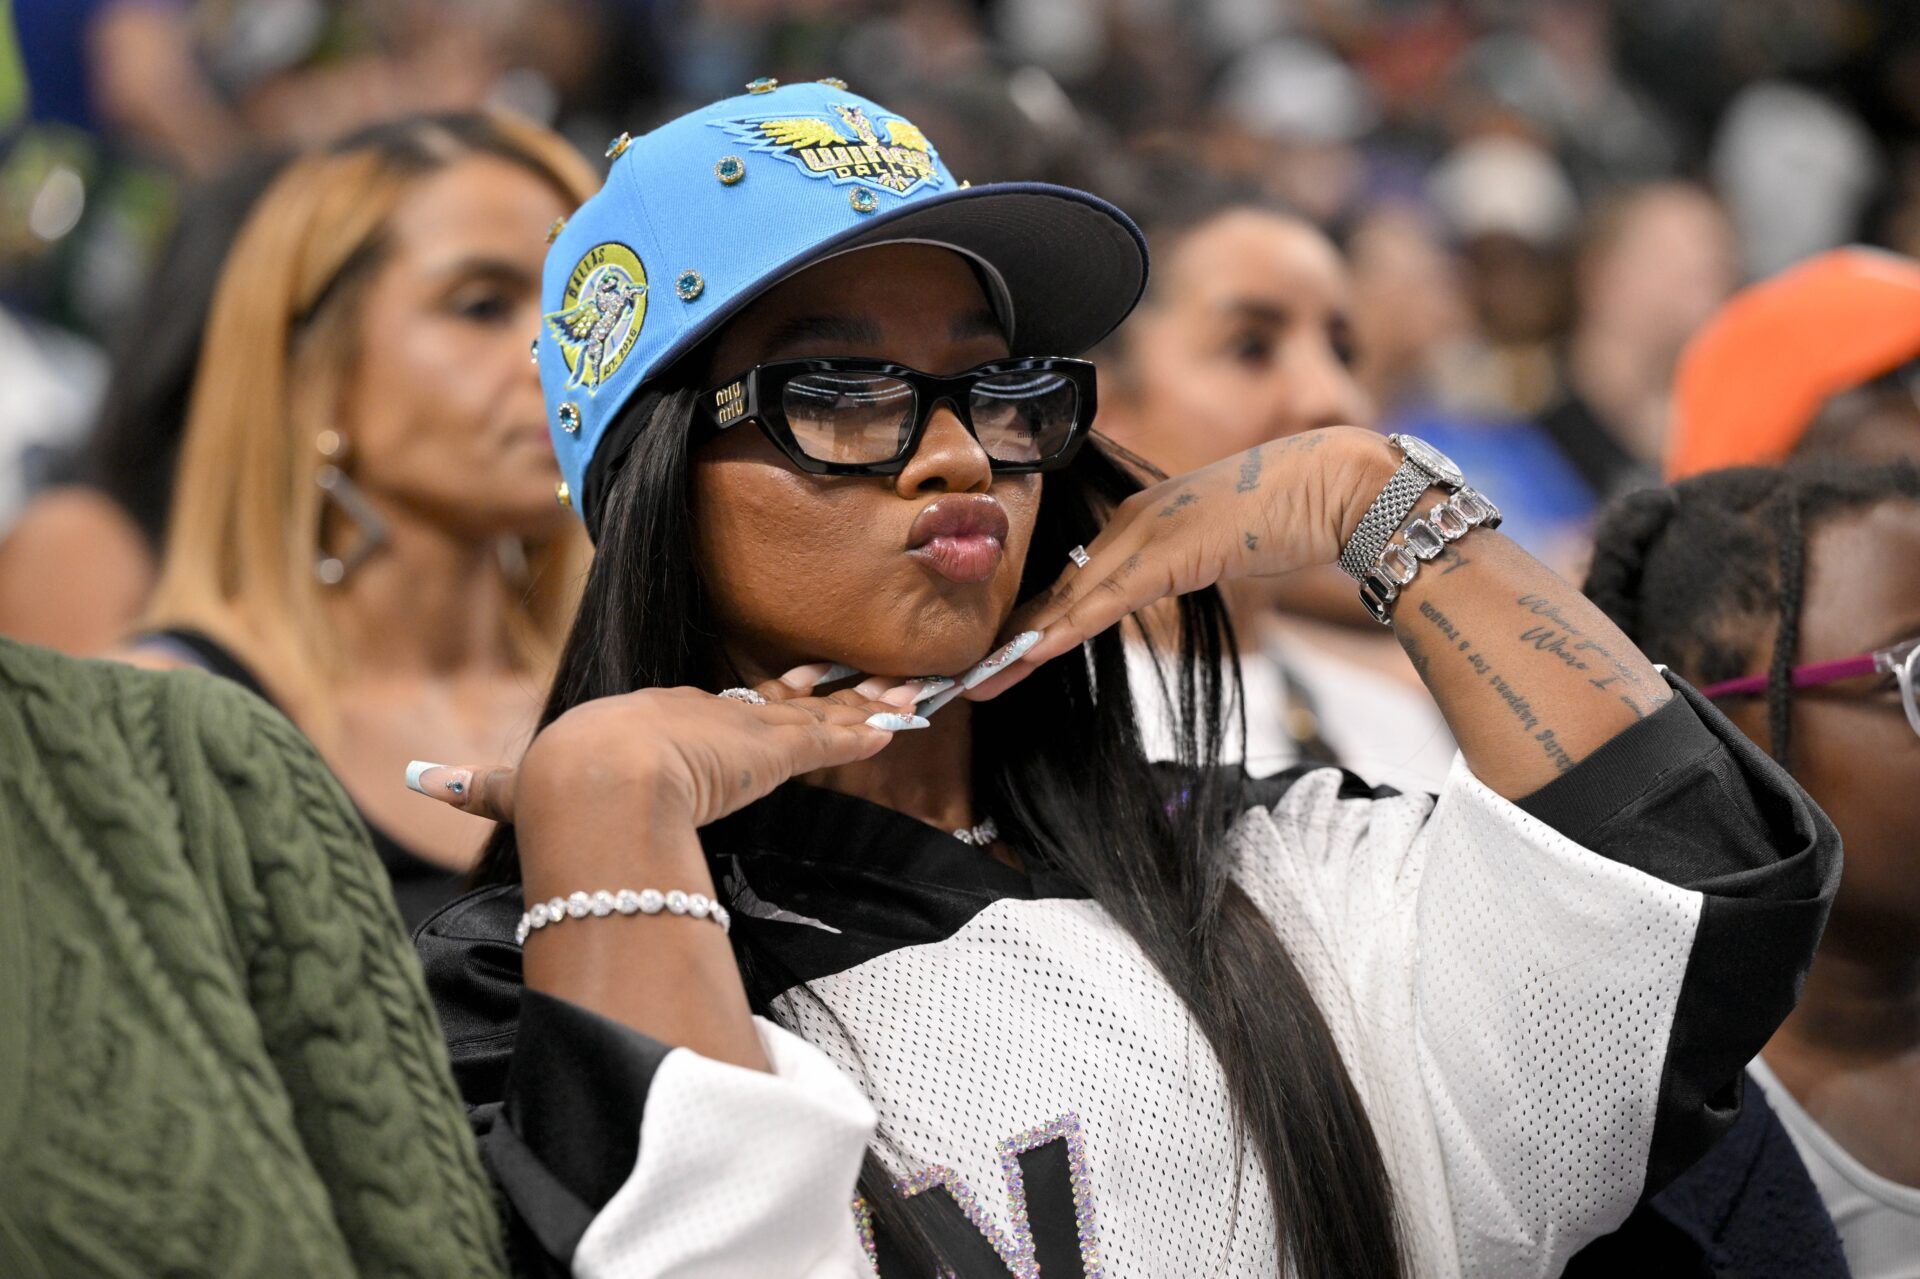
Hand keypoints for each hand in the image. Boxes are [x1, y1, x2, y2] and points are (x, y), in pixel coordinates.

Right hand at [406, 665, 926, 882]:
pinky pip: (836, 736)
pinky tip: (905, 720)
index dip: (747, 707)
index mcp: (656, 720)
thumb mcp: (517, 787)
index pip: (714, 711)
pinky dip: (869, 729)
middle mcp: (707, 714)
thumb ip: (479, 788)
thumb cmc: (559, 780)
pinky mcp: (778, 749)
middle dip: (816, 694)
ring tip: (907, 694)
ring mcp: (745, 730)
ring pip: (817, 713)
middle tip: (855, 683)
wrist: (597, 777)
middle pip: (773, 702)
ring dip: (862, 705)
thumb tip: (421, 782)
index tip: (769, 697)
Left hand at [965, 426, 1393, 700]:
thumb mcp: (1214, 546)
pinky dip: (1063, 631)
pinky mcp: (1167, 554)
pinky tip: (1029, 655)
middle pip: (1050, 594)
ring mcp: (1143, 536)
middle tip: (954, 680)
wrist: (1335, 485)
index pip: (1064, 585)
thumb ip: (1178, 564)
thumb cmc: (1286, 516)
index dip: (1022, 624)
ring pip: (1065, 602)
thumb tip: (1165, 581)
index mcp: (1133, 525)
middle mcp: (1126, 526)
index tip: (985, 659)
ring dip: (1015, 647)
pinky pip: (1104, 602)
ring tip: (970, 682)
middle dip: (1001, 641)